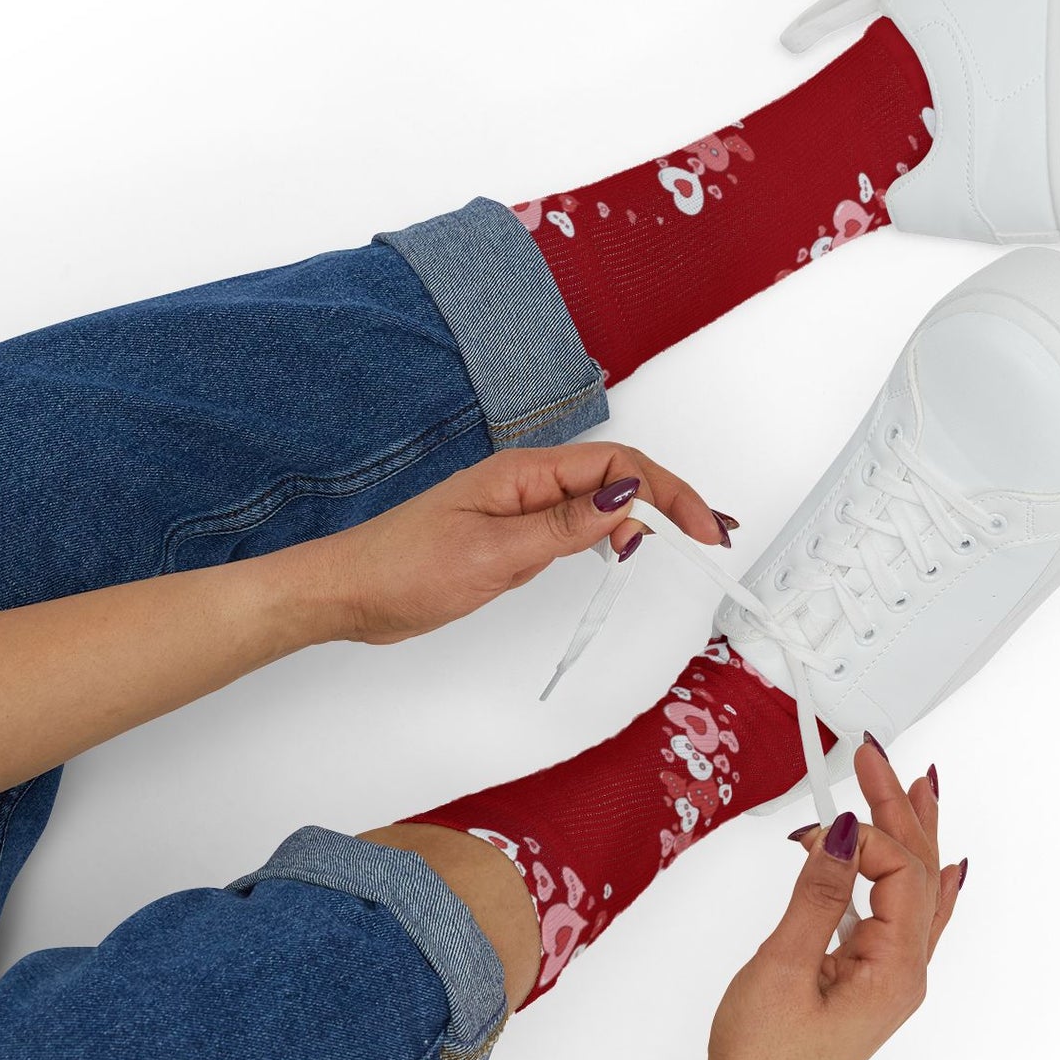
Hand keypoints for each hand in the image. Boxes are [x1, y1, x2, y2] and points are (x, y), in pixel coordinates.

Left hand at [298, 442, 732, 645]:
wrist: (350, 593)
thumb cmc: (404, 569)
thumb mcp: (493, 553)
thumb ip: (564, 527)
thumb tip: (626, 498)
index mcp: (523, 473)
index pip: (617, 466)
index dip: (668, 492)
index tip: (702, 528)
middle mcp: (526, 481)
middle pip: (617, 474)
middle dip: (670, 497)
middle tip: (710, 535)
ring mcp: (520, 506)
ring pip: (599, 497)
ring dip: (644, 514)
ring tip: (680, 540)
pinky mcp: (511, 533)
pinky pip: (575, 521)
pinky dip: (610, 532)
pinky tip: (622, 549)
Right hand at [686, 740, 964, 1059]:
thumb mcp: (783, 966)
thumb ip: (817, 894)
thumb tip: (841, 831)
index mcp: (895, 972)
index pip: (901, 872)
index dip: (863, 834)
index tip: (814, 820)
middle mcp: (904, 974)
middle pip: (919, 873)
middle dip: (899, 811)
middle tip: (875, 756)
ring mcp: (889, 982)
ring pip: (916, 892)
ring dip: (910, 836)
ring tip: (914, 787)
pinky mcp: (867, 985)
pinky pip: (904, 919)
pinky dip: (911, 881)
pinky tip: (932, 867)